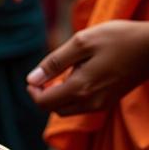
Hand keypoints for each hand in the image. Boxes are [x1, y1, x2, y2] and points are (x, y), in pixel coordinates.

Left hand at [26, 20, 148, 114]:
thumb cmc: (117, 39)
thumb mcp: (81, 43)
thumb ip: (54, 62)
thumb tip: (31, 79)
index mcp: (80, 89)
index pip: (44, 103)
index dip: (32, 91)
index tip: (34, 77)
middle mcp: (91, 103)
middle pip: (54, 109)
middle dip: (44, 94)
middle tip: (46, 73)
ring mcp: (102, 104)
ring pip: (68, 109)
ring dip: (59, 95)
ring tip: (65, 71)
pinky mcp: (110, 101)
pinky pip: (82, 106)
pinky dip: (73, 95)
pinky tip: (80, 75)